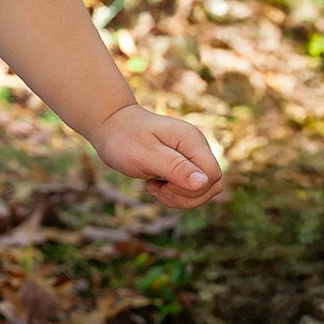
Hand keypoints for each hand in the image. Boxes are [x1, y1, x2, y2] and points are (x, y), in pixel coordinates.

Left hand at [90, 103, 224, 209]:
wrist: (111, 126)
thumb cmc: (123, 138)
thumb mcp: (144, 155)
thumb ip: (174, 168)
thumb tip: (203, 183)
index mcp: (191, 140)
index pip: (212, 175)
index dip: (192, 189)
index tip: (162, 185)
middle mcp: (197, 147)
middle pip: (212, 185)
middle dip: (185, 196)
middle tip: (156, 189)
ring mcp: (192, 155)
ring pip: (204, 189)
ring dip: (180, 197)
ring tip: (155, 187)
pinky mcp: (185, 164)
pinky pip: (192, 188)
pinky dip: (176, 194)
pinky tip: (156, 186)